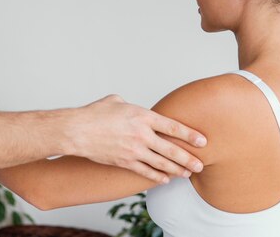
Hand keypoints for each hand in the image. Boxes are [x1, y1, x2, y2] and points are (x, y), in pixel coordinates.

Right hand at [72, 95, 205, 182]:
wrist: (77, 130)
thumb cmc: (94, 113)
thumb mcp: (114, 101)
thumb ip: (128, 105)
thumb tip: (130, 107)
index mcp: (142, 116)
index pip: (172, 126)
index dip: (189, 134)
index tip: (202, 141)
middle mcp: (141, 134)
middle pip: (171, 149)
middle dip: (188, 158)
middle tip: (200, 164)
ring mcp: (133, 150)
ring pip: (161, 163)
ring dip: (176, 170)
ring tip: (187, 174)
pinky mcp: (124, 161)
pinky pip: (145, 172)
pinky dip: (156, 176)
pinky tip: (165, 179)